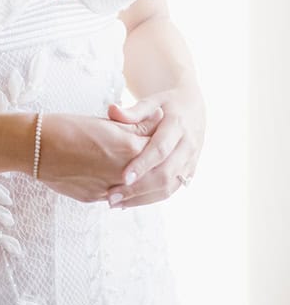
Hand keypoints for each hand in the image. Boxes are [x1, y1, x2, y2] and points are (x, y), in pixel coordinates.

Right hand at [38, 108, 162, 202]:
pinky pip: (116, 195)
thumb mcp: (106, 122)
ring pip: (135, 189)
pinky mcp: (94, 199)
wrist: (36, 147)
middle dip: (155, 164)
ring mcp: (109, 189)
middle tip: (151, 153)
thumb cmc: (69, 126)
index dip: (161, 140)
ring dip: (139, 180)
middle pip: (152, 173)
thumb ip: (137, 125)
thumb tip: (160, 117)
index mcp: (130, 148)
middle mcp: (124, 173)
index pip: (159, 147)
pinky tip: (116, 178)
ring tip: (132, 165)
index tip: (160, 133)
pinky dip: (120, 188)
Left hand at [105, 82, 205, 208]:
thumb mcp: (152, 101)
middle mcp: (188, 146)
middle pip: (166, 173)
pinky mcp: (189, 172)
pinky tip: (130, 201)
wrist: (193, 108)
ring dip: (143, 198)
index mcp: (178, 125)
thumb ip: (132, 111)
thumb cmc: (167, 104)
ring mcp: (190, 161)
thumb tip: (112, 111)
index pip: (161, 149)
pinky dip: (151, 197)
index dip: (143, 164)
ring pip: (169, 186)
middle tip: (112, 196)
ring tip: (117, 203)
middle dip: (139, 188)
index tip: (124, 178)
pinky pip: (171, 189)